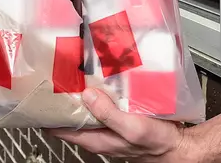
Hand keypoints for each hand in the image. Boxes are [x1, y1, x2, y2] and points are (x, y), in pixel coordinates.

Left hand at [47, 89, 195, 161]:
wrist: (181, 147)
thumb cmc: (158, 144)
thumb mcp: (131, 128)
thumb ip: (108, 114)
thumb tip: (86, 97)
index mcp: (97, 139)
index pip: (61, 129)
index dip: (48, 114)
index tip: (39, 97)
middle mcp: (100, 133)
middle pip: (73, 116)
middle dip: (64, 99)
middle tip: (55, 76)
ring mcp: (111, 126)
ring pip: (89, 109)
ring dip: (82, 93)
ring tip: (75, 73)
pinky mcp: (123, 118)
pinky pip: (106, 104)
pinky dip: (102, 92)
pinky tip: (104, 80)